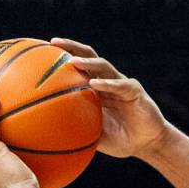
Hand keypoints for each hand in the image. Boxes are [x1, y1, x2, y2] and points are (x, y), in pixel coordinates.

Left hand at [50, 38, 168, 158]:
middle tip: (52, 43)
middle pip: (88, 56)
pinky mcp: (134, 91)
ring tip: (72, 62)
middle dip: (71, 47)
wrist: (148, 144)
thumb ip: (76, 132)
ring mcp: (121, 84)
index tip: (40, 51)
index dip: (61, 56)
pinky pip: (119, 85)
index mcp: (95, 89)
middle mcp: (107, 81)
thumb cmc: (120, 140)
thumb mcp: (93, 137)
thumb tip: (48, 139)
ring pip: (103, 66)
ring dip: (87, 62)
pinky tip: (94, 83)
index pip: (77, 66)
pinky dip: (106, 83)